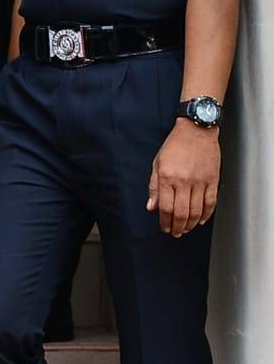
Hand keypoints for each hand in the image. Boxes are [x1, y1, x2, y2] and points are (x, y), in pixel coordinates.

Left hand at [147, 120, 220, 236]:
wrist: (196, 131)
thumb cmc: (175, 145)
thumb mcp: (157, 163)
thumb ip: (154, 186)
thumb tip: (151, 206)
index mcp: (167, 177)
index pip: (165, 207)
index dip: (164, 221)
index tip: (164, 228)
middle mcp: (184, 182)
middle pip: (181, 213)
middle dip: (177, 227)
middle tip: (175, 233)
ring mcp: (200, 182)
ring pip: (197, 211)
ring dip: (190, 224)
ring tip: (185, 229)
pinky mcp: (212, 181)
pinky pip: (210, 203)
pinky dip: (206, 215)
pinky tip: (201, 220)